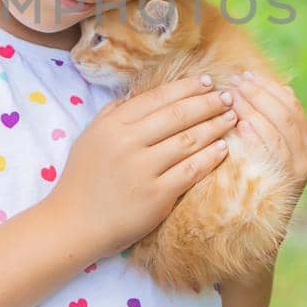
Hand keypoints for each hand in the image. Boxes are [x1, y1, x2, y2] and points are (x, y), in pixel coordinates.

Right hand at [44, 74, 238, 260]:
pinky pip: (191, 170)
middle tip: (228, 96)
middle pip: (178, 115)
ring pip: (189, 140)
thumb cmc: (83, 180)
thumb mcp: (90, 137)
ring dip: (214, 126)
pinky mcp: (156, 195)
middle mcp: (127, 143)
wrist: (74, 224)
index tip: (207, 82)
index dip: (186, 88)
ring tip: (231, 118)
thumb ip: (113, 113)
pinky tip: (223, 149)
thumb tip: (138, 92)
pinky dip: (210, 157)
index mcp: (112, 125)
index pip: (157, 98)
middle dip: (207, 103)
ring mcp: (143, 169)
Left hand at [229, 70, 306, 206]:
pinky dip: (256, 137)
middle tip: (235, 82)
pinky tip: (238, 125)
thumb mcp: (266, 148)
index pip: (291, 103)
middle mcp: (306, 154)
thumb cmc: (254, 179)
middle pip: (285, 114)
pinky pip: (271, 155)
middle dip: (259, 94)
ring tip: (232, 98)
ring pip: (279, 131)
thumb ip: (266, 122)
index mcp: (304, 140)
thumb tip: (260, 85)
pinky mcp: (283, 184)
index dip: (268, 86)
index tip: (245, 74)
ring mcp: (296, 170)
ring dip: (254, 111)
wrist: (257, 226)